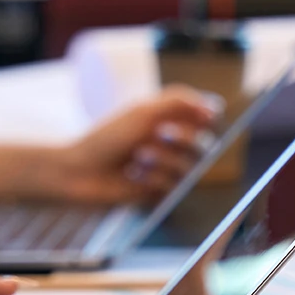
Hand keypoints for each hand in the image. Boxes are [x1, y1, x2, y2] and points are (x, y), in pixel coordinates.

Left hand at [52, 87, 216, 203]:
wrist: (81, 172)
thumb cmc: (107, 138)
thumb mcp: (143, 112)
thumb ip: (178, 102)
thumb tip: (214, 106)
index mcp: (165, 120)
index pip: (201, 116)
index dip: (204, 117)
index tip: (203, 118)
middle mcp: (168, 144)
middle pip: (201, 143)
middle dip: (182, 139)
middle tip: (160, 135)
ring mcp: (164, 169)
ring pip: (188, 167)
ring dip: (163, 161)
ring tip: (138, 159)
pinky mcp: (158, 192)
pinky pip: (173, 187)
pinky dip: (153, 180)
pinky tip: (134, 177)